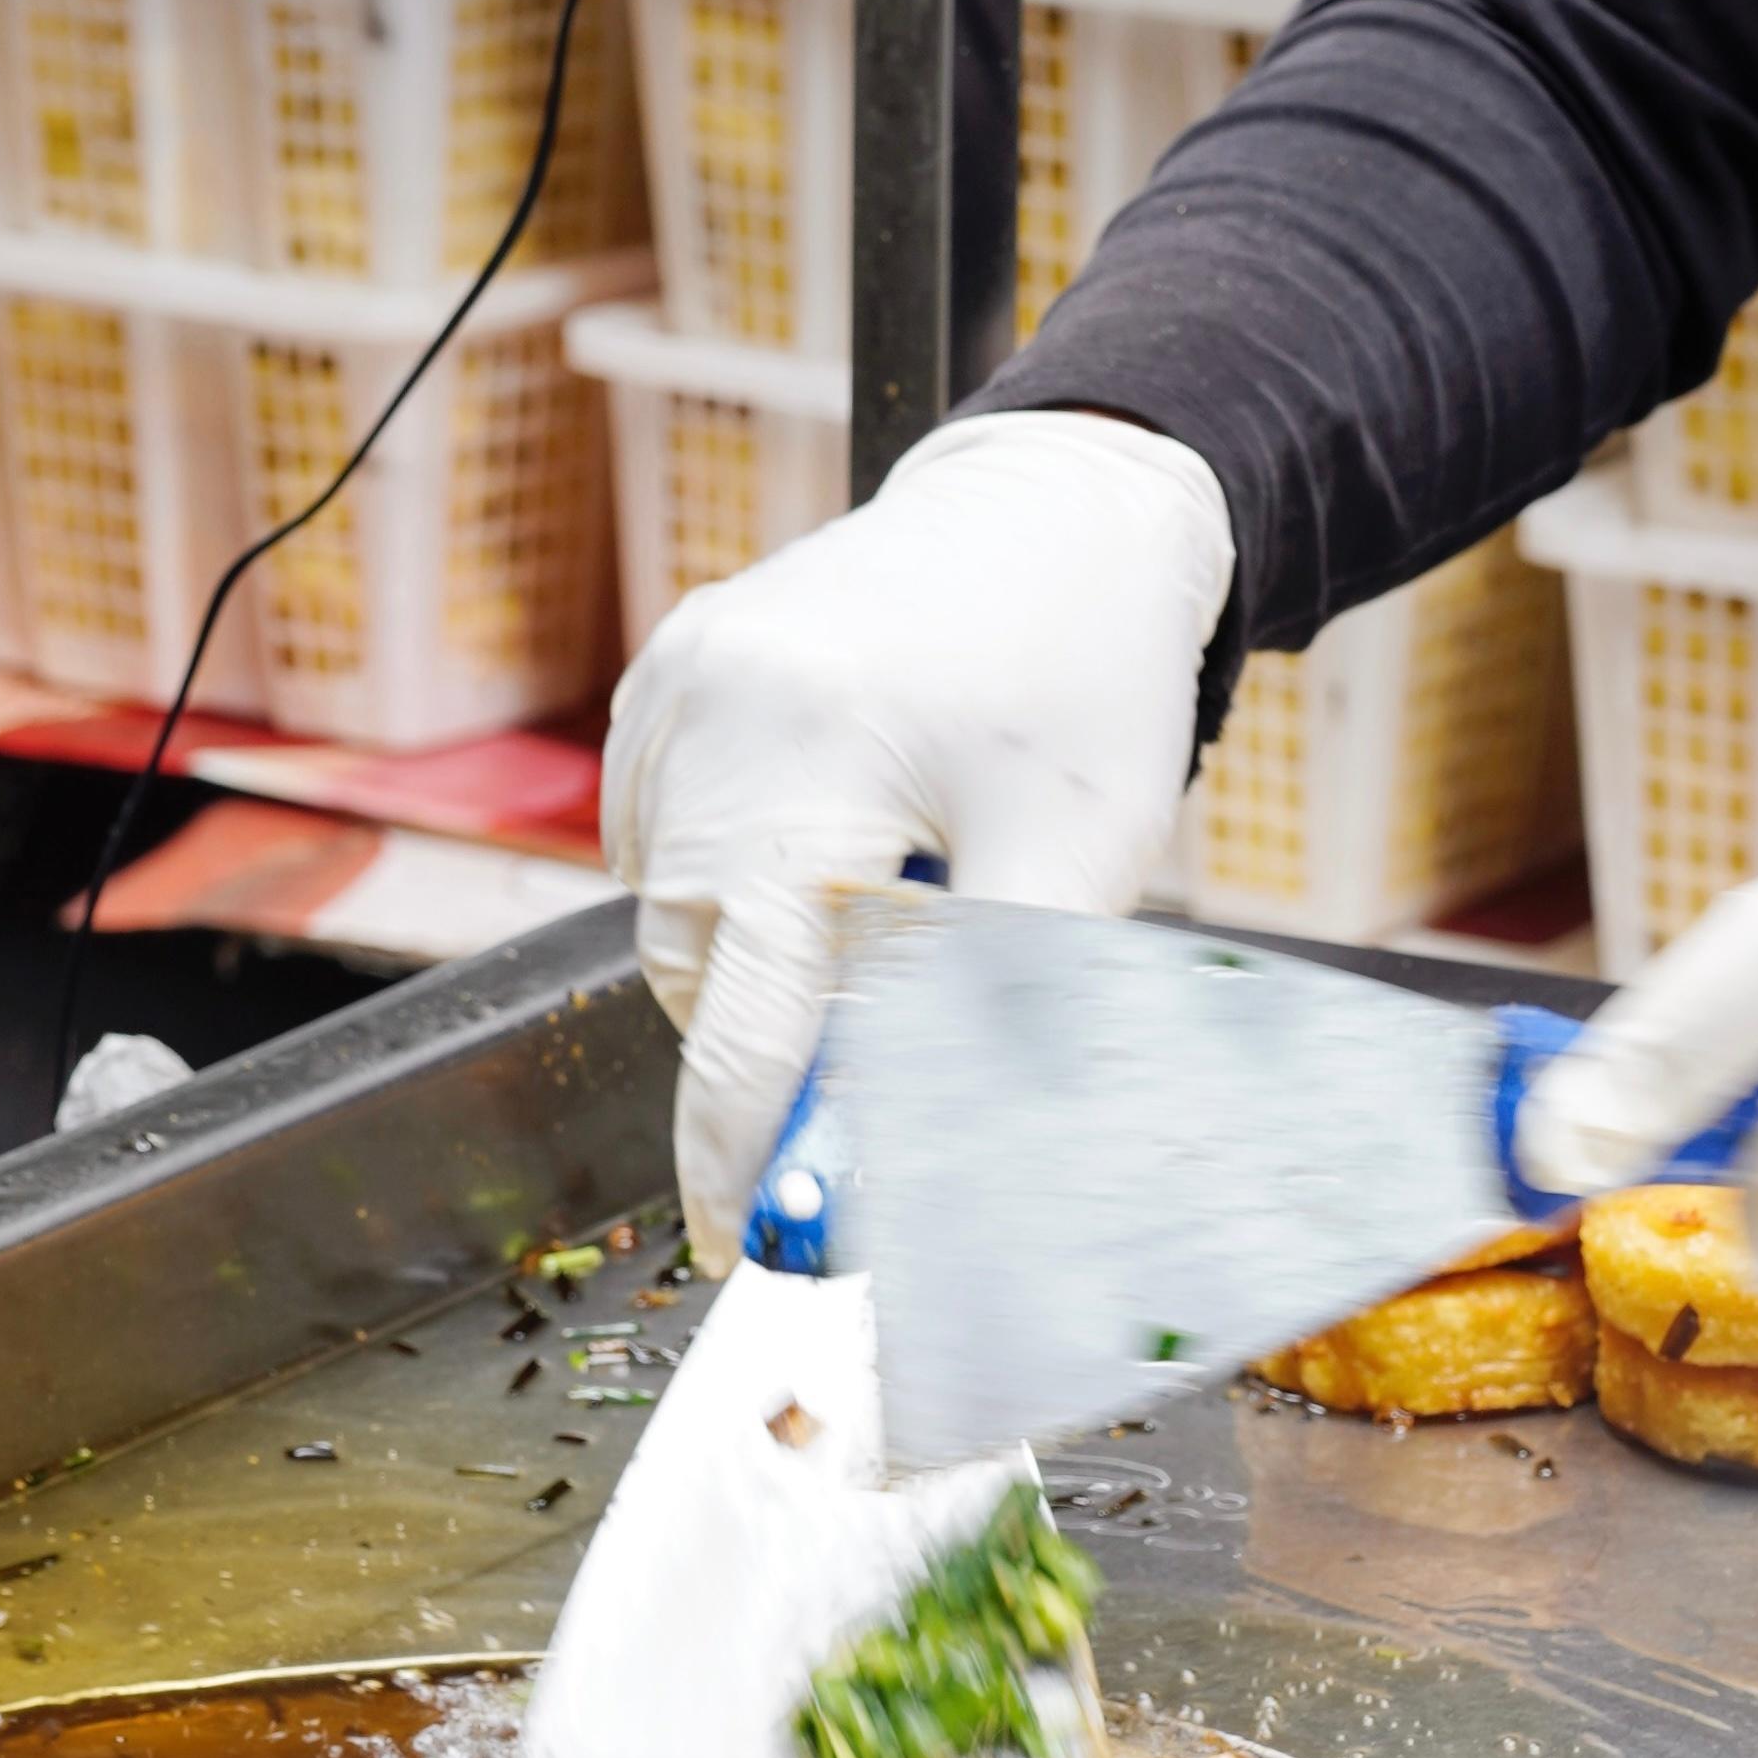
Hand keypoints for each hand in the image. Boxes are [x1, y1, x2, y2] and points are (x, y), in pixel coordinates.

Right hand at [604, 410, 1233, 1270]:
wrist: (1068, 508)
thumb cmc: (1086, 685)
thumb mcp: (1069, 865)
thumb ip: (977, 1020)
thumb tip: (898, 1169)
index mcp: (811, 765)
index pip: (745, 1019)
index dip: (737, 1155)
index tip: (742, 1250)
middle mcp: (714, 720)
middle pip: (699, 972)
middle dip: (775, 1039)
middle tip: (871, 1060)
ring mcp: (678, 689)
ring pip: (681, 911)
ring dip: (765, 954)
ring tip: (889, 893)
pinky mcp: (671, 674)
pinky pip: (672, 836)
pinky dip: (740, 878)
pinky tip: (836, 836)